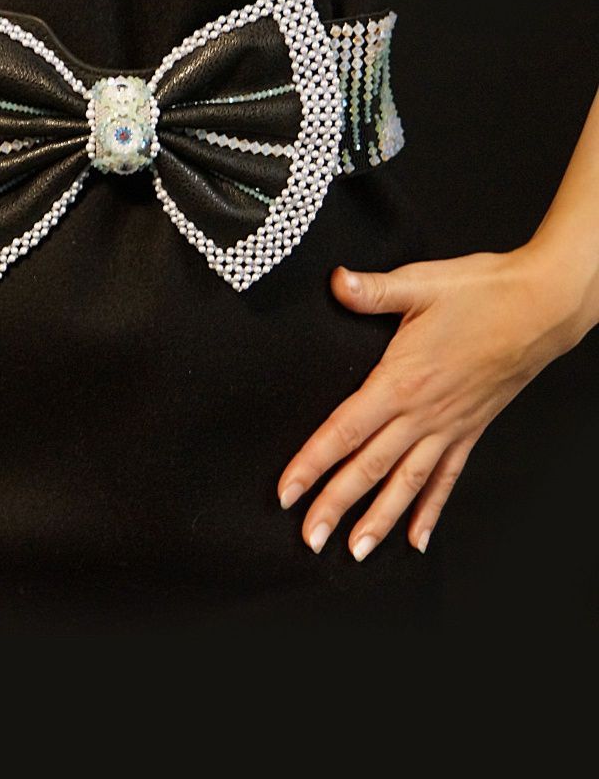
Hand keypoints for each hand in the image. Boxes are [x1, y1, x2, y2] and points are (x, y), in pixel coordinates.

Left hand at [277, 244, 589, 560]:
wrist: (545, 305)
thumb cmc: (484, 292)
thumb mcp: (421, 283)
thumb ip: (373, 289)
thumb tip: (335, 282)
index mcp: (401, 380)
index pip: (344, 430)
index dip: (311, 463)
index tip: (287, 492)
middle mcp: (423, 413)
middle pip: (368, 468)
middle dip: (335, 506)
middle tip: (310, 538)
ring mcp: (449, 426)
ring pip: (406, 483)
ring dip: (379, 519)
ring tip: (355, 551)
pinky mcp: (471, 429)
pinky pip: (446, 478)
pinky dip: (430, 510)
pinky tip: (417, 538)